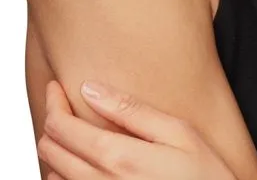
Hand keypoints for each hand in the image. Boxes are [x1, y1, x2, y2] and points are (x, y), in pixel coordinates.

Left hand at [37, 79, 236, 179]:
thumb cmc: (205, 175)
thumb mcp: (179, 133)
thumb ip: (132, 112)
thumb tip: (90, 89)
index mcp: (120, 159)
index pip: (64, 128)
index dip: (53, 102)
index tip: (56, 85)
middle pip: (51, 151)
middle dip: (52, 122)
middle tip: (62, 102)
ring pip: (52, 176)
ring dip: (55, 150)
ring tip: (72, 129)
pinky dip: (62, 177)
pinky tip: (80, 163)